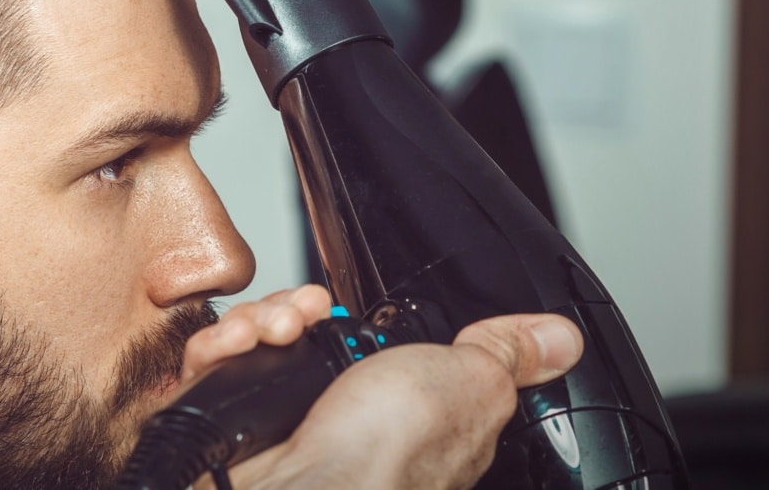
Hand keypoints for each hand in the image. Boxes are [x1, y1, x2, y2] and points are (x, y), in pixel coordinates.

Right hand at [176, 288, 583, 489]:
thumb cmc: (384, 464)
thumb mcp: (470, 386)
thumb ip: (505, 354)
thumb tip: (558, 340)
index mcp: (396, 416)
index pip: (364, 345)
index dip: (349, 313)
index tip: (343, 304)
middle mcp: (333, 420)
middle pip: (301, 333)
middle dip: (296, 308)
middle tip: (308, 314)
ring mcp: (277, 423)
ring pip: (255, 340)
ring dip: (263, 319)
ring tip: (279, 331)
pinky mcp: (227, 425)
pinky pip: (210, 364)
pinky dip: (222, 345)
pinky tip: (244, 348)